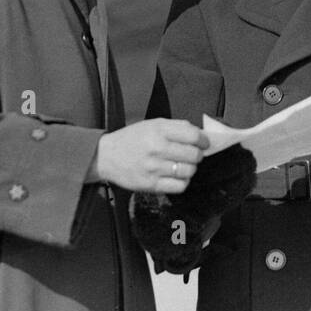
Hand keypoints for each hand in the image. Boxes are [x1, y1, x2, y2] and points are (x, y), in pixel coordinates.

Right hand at [93, 119, 208, 192]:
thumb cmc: (131, 139)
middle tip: (194, 154)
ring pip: (188, 171)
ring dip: (191, 169)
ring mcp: (154, 168)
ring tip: (184, 165)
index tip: (204, 143)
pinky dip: (183, 182)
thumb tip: (200, 134)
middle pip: (194, 155)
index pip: (193, 135)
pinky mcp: (151, 185)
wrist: (106, 156)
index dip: (203, 140)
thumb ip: (177, 127)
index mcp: (158, 130)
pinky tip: (177, 176)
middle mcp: (157, 148)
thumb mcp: (152, 124)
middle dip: (198, 155)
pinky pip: (179, 186)